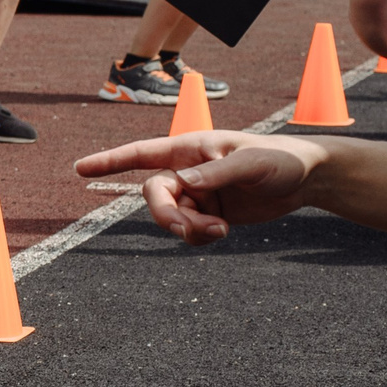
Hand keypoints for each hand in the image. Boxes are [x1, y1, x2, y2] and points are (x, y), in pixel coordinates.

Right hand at [76, 131, 330, 244]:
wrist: (306, 179)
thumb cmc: (279, 159)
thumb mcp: (251, 163)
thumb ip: (215, 172)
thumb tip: (184, 183)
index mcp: (190, 149)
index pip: (141, 154)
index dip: (109, 161)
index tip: (79, 169)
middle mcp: (187, 170)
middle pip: (153, 195)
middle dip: (168, 215)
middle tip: (193, 230)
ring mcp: (197, 193)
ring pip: (171, 217)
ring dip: (189, 229)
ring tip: (222, 230)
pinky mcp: (209, 213)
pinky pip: (189, 231)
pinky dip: (199, 237)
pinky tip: (222, 232)